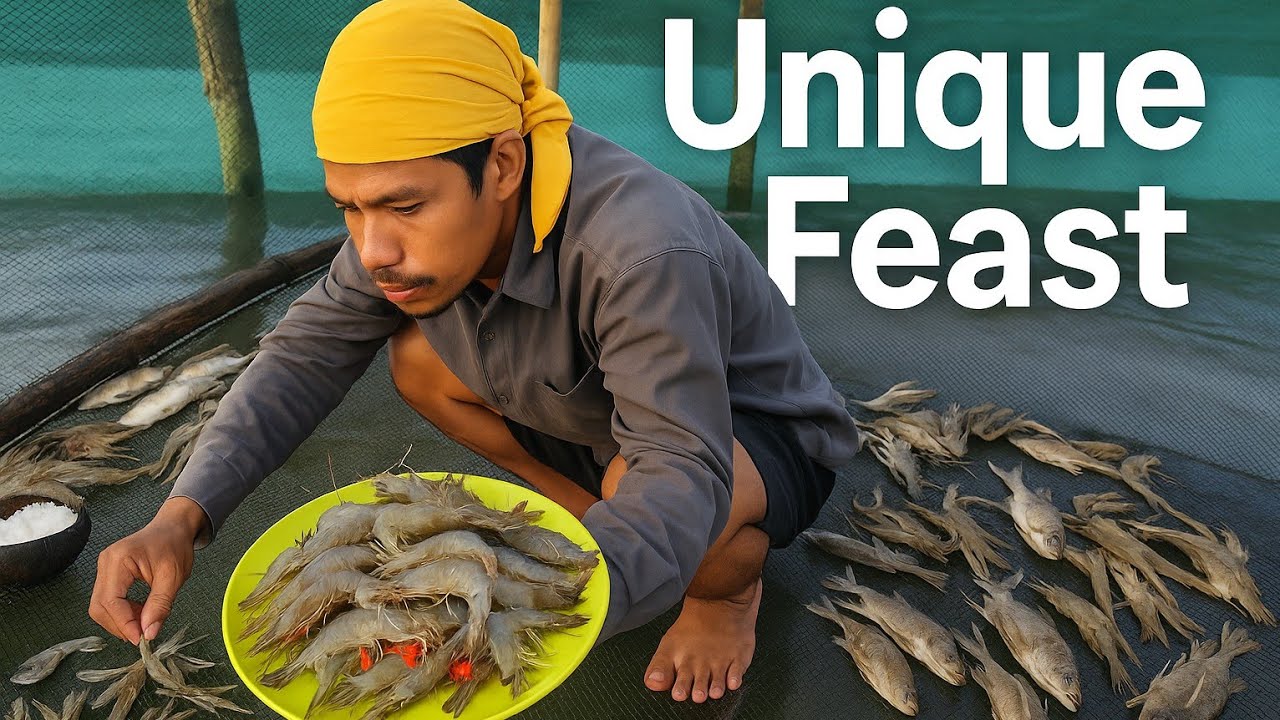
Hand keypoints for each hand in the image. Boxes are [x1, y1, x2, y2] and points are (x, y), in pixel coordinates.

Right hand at [89, 497, 205, 643]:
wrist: (173, 527)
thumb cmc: (175, 545)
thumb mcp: (174, 576)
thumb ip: (160, 605)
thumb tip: (149, 633)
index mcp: (119, 559)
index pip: (111, 600)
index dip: (124, 623)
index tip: (141, 639)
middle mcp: (105, 563)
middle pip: (99, 606)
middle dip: (120, 625)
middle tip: (143, 634)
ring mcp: (104, 568)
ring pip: (100, 606)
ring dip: (120, 620)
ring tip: (145, 620)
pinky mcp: (108, 573)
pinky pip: (107, 599)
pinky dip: (121, 612)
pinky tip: (140, 611)